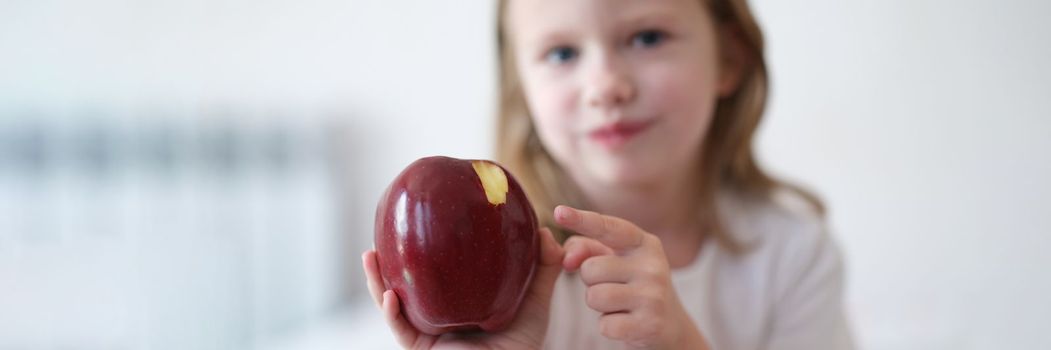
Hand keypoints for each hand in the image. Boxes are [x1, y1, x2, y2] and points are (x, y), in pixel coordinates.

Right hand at [362, 228, 564, 348]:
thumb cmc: (521, 345)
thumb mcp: (534, 301)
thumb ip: (543, 268)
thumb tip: (547, 232)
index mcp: (454, 298)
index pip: (433, 269)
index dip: (420, 246)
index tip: (414, 217)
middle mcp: (435, 313)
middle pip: (404, 282)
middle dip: (387, 260)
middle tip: (378, 234)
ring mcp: (424, 329)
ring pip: (392, 302)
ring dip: (376, 280)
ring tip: (369, 255)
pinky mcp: (419, 347)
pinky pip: (400, 327)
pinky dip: (391, 312)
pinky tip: (389, 295)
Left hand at [555, 205, 708, 349]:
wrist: (670, 324)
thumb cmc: (631, 285)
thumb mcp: (614, 259)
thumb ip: (585, 248)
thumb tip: (566, 258)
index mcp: (644, 243)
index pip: (608, 227)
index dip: (581, 220)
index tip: (558, 212)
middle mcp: (653, 266)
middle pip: (590, 269)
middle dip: (591, 281)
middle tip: (614, 286)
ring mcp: (654, 296)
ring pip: (594, 297)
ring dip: (598, 303)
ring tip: (619, 304)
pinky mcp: (650, 324)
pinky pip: (605, 325)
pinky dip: (608, 326)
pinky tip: (626, 322)